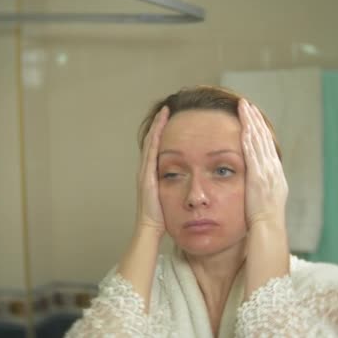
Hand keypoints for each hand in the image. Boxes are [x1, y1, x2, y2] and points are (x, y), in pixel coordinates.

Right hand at [135, 106, 168, 236]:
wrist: (151, 229)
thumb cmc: (164, 217)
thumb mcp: (172, 197)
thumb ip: (179, 186)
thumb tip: (192, 180)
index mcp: (153, 174)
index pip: (158, 148)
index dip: (163, 132)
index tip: (171, 119)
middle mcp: (147, 169)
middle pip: (153, 141)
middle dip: (159, 124)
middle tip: (167, 108)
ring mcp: (145, 171)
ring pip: (151, 142)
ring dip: (158, 126)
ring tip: (165, 111)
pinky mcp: (147, 174)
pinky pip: (151, 151)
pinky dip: (156, 137)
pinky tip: (160, 126)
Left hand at [238, 99, 288, 229]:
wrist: (269, 227)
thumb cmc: (264, 218)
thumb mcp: (265, 198)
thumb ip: (261, 185)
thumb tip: (255, 181)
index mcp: (275, 172)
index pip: (266, 144)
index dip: (260, 129)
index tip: (252, 117)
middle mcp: (273, 167)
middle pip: (263, 137)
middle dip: (255, 119)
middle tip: (247, 104)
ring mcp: (266, 170)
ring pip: (258, 140)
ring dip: (251, 122)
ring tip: (243, 107)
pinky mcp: (258, 174)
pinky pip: (252, 151)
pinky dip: (249, 137)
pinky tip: (243, 126)